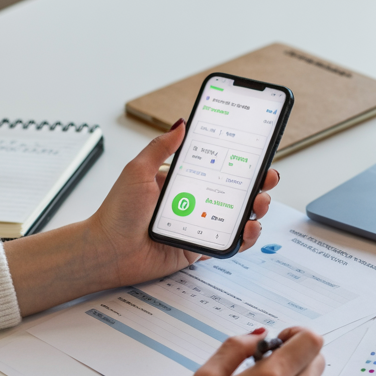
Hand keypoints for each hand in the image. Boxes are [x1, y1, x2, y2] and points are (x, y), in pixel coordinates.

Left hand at [85, 122, 279, 288]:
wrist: (108, 251)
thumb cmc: (116, 213)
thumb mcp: (137, 171)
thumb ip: (161, 147)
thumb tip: (181, 124)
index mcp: (181, 181)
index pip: (217, 166)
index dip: (240, 161)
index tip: (257, 153)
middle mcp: (193, 202)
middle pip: (235, 191)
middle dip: (257, 183)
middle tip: (268, 177)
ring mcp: (198, 224)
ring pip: (237, 216)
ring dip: (256, 209)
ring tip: (260, 203)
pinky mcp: (199, 247)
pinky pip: (228, 243)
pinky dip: (245, 238)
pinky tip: (248, 229)